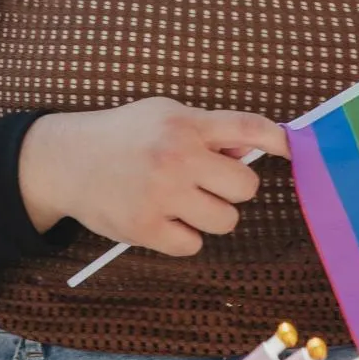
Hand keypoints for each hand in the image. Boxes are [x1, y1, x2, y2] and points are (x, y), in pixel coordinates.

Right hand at [17, 98, 287, 255]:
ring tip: (185, 202)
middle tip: (207, 183)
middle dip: (232, 187)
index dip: (280, 140)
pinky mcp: (145, 228)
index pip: (249, 129)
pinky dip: (183, 237)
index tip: (292, 149)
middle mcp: (176, 157)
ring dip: (212, 215)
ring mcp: (161, 195)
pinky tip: (163, 219)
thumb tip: (249, 153)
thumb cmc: (122, 136)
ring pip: (225, 220)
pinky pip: (192, 245)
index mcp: (184, 124)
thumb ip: (207, 130)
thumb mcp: (163, 114)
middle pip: (246, 186)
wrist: (65, 160)